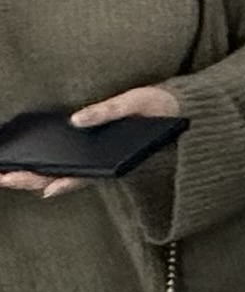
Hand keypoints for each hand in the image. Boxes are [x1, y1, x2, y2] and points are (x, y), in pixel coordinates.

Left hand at [0, 86, 178, 197]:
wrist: (179, 108)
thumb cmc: (160, 107)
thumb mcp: (136, 102)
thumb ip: (109, 111)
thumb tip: (76, 119)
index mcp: (115, 157)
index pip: (86, 174)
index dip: (64, 182)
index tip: (44, 189)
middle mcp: (102, 163)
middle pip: (62, 177)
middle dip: (31, 179)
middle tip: (2, 178)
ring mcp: (96, 159)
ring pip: (59, 173)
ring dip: (32, 176)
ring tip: (5, 174)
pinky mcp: (93, 152)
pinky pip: (65, 164)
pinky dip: (44, 167)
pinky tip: (26, 163)